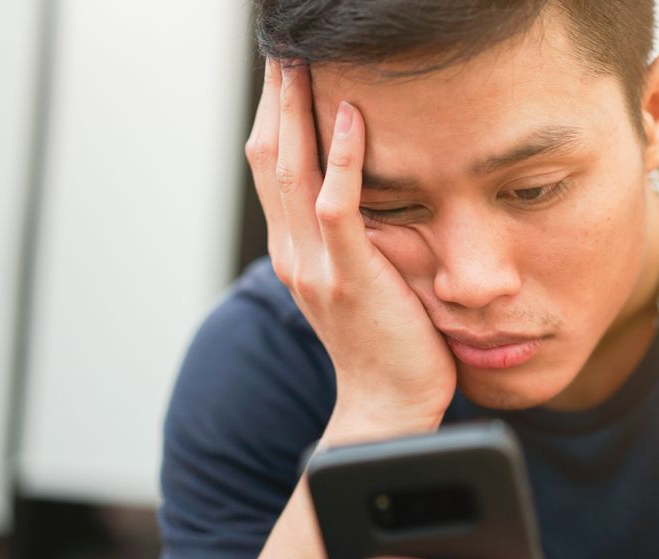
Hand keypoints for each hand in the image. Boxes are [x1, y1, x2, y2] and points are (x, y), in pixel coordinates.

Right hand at [245, 60, 455, 439]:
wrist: (388, 409)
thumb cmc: (387, 349)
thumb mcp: (359, 285)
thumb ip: (351, 243)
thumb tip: (368, 201)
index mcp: (294, 253)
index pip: (272, 169)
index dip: (274, 116)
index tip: (284, 73)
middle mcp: (293, 254)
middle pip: (269, 158)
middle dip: (274, 99)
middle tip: (283, 49)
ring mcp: (315, 266)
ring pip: (292, 171)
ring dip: (296, 110)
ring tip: (302, 62)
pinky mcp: (349, 276)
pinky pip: (339, 205)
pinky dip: (345, 157)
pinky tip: (353, 114)